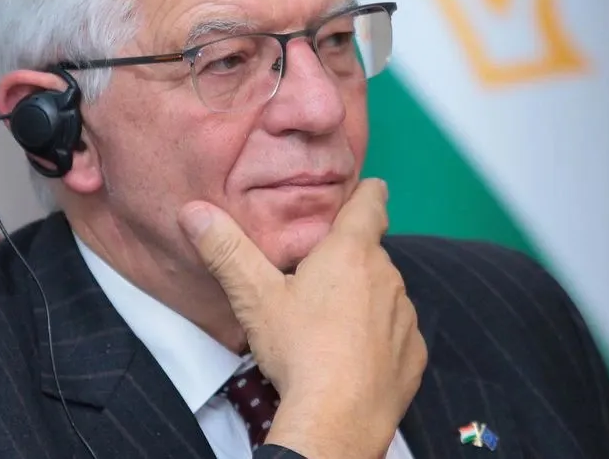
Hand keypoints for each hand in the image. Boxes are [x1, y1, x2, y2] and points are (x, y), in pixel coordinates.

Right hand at [178, 179, 426, 457]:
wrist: (336, 419)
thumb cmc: (298, 351)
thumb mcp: (254, 296)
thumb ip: (226, 250)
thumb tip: (195, 212)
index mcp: (351, 252)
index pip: (371, 203)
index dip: (366, 193)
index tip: (365, 189)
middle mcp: (388, 276)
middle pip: (371, 254)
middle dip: (349, 261)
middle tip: (316, 280)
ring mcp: (405, 316)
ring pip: (385, 294)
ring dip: (365, 300)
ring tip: (331, 325)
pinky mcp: (413, 352)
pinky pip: (397, 334)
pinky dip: (379, 338)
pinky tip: (353, 356)